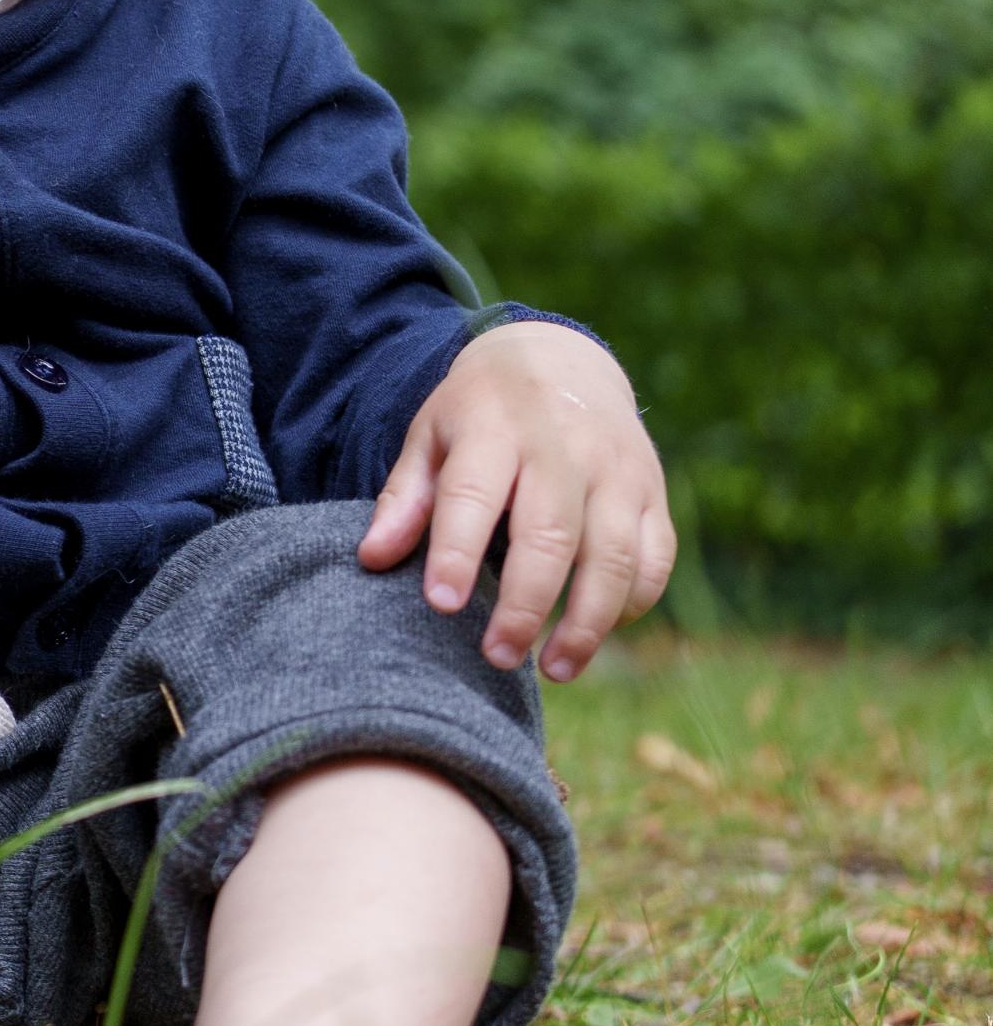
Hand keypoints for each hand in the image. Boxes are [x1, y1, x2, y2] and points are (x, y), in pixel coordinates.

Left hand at [359, 320, 672, 681]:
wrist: (563, 357)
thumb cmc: (481, 413)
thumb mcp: (431, 435)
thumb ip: (405, 498)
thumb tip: (373, 559)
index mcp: (494, 427)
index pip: (474, 492)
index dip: (457, 550)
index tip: (441, 603)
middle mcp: (564, 446)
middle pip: (551, 533)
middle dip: (526, 604)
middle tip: (496, 657)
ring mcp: (617, 469)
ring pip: (613, 554)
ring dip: (587, 620)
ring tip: (554, 669)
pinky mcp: (651, 492)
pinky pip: (653, 557)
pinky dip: (630, 601)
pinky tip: (595, 630)